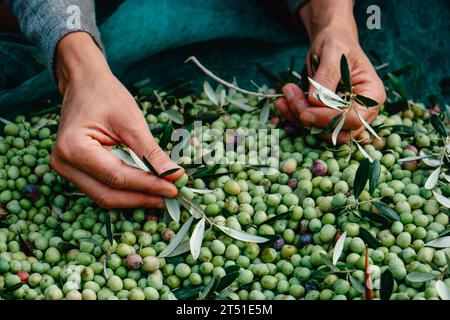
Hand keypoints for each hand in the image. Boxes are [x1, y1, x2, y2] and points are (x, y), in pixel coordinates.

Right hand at [52, 32, 183, 207]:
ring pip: (105, 196)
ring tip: (162, 196)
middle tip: (171, 197)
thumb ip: (151, 152)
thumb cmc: (105, 96)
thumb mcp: (132, 121)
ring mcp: (67, 170)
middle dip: (142, 198)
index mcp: (74, 148)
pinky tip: (147, 190)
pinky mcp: (76, 172)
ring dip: (135, 199)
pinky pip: (102, 189)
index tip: (174, 188)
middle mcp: (64, 164)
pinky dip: (126, 192)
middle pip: (108, 194)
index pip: (117, 177)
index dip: (148, 186)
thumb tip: (174, 175)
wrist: (84, 84)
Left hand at [276, 0, 385, 142]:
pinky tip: (282, 102)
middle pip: (336, 130)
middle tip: (290, 95)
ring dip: (298, 117)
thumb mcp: (333, 52)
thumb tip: (316, 100)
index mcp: (372, 95)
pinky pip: (310, 125)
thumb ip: (327, 75)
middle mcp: (362, 111)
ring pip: (321, 131)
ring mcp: (345, 117)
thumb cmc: (338, 43)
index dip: (329, 120)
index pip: (353, 119)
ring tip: (285, 94)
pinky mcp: (327, 118)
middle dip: (310, 118)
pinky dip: (294, 116)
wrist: (331, 43)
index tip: (305, 111)